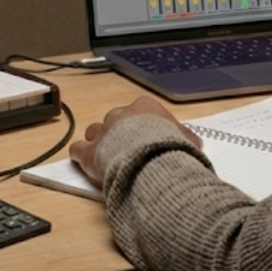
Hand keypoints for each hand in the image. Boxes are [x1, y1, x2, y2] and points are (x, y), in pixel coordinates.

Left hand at [69, 96, 201, 186]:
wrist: (150, 162)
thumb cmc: (171, 148)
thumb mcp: (187, 141)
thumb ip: (186, 139)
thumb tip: (193, 143)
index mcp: (145, 107)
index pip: (140, 112)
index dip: (142, 126)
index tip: (147, 139)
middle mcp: (120, 115)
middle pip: (115, 120)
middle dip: (119, 133)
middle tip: (128, 151)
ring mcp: (102, 132)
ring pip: (93, 132)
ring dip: (98, 142)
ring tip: (106, 158)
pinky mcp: (87, 151)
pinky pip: (78, 149)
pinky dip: (80, 155)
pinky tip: (85, 163)